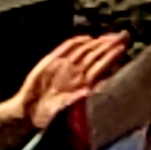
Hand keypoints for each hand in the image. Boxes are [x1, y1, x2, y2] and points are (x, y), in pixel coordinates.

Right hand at [6, 32, 127, 131]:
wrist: (28, 111)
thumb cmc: (48, 114)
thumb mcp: (62, 109)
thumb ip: (74, 100)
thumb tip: (87, 92)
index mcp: (84, 84)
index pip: (102, 66)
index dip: (112, 56)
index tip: (122, 47)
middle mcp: (77, 74)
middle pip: (96, 56)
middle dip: (109, 45)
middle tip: (122, 35)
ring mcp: (65, 68)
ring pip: (84, 52)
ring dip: (97, 43)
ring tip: (109, 36)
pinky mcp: (50, 63)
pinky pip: (65, 50)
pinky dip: (74, 43)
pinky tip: (85, 38)